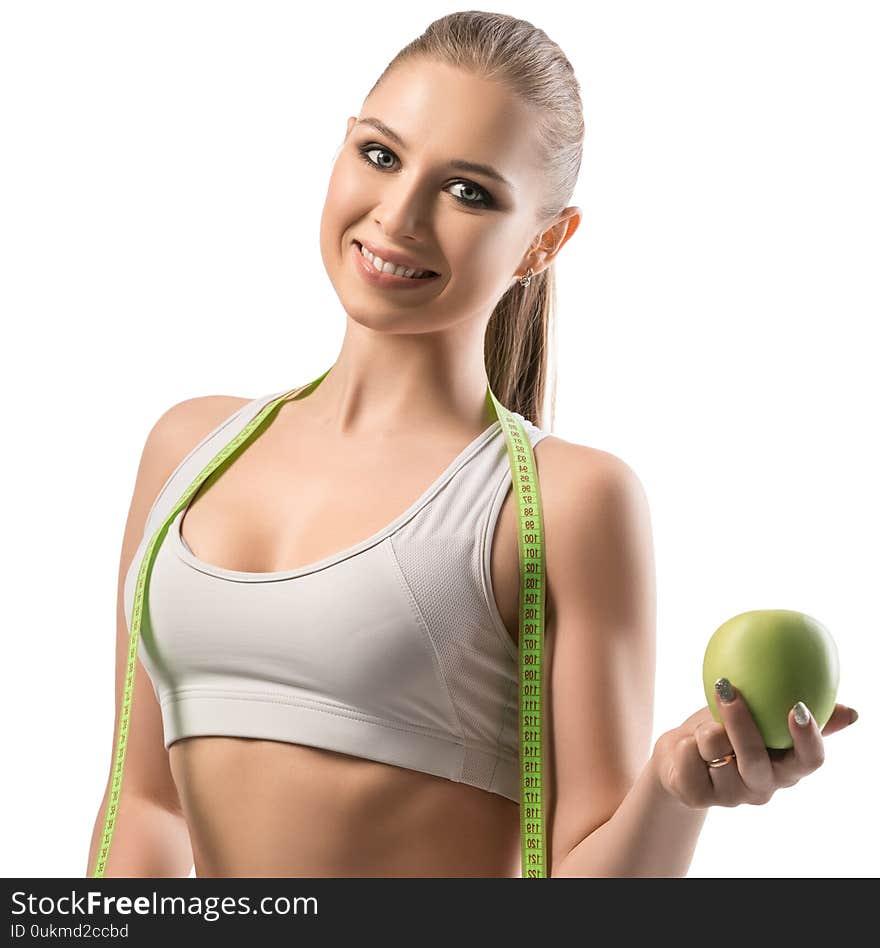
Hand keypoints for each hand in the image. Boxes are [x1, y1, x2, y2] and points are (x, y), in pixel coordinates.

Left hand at [651, 680, 857, 808]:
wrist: (680, 758)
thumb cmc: (727, 732)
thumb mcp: (762, 721)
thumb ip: (802, 718)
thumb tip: (852, 713)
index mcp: (785, 770)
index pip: (809, 762)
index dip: (808, 739)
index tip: (798, 708)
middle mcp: (761, 787)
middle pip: (755, 758)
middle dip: (741, 723)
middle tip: (728, 687)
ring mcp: (730, 796)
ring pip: (715, 748)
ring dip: (704, 728)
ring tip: (704, 728)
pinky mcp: (697, 796)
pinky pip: (687, 754)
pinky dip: (683, 740)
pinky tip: (686, 744)